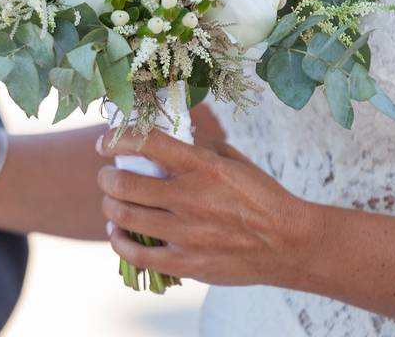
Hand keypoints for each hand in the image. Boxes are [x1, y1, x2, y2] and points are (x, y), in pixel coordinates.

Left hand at [96, 129, 323, 286]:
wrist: (290, 243)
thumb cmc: (260, 196)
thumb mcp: (233, 159)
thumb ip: (197, 145)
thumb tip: (164, 131)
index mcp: (203, 166)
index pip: (146, 143)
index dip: (115, 140)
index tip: (104, 144)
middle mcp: (191, 197)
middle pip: (124, 183)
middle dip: (106, 177)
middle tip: (106, 176)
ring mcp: (187, 233)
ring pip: (124, 217)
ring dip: (110, 206)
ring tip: (112, 202)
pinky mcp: (187, 264)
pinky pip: (137, 255)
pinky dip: (119, 242)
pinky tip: (118, 234)